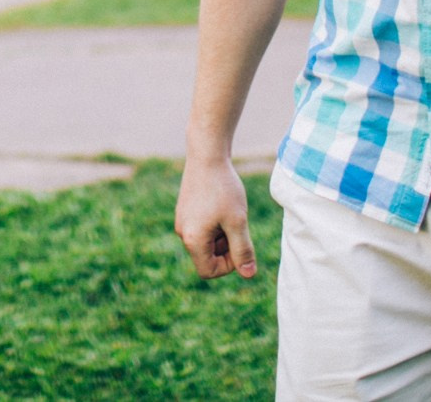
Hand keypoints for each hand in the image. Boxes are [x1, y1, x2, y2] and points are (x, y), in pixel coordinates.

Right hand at [175, 156, 258, 279]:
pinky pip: (201, 229)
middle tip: (237, 226)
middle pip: (207, 258)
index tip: (241, 244)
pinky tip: (222, 206)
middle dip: (226, 249)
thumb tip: (248, 275)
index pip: (209, 271)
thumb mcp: (238, 221)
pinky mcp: (185, 210)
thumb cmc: (223, 189)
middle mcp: (182, 232)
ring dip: (222, 236)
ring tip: (231, 214)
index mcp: (192, 239)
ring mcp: (182, 220)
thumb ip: (243, 250)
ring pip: (206, 243)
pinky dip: (215, 225)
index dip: (229, 265)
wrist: (207, 155)